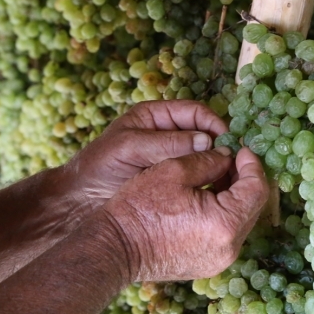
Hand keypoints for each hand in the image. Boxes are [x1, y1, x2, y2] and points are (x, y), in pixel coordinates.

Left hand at [63, 100, 227, 211]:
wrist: (80, 202)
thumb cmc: (99, 167)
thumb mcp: (131, 148)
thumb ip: (166, 143)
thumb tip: (207, 142)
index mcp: (156, 116)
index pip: (195, 112)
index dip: (213, 123)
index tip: (227, 140)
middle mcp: (167, 134)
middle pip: (204, 133)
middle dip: (219, 145)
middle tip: (233, 162)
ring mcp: (170, 158)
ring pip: (202, 157)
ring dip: (214, 165)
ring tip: (227, 178)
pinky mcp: (171, 181)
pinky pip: (195, 176)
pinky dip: (205, 180)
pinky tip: (213, 190)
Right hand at [102, 147, 269, 281]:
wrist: (114, 248)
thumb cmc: (141, 208)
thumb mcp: (175, 170)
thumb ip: (209, 159)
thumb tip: (228, 156)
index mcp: (225, 224)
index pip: (256, 189)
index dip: (252, 164)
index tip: (241, 149)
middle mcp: (229, 248)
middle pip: (251, 206)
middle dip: (243, 179)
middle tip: (230, 158)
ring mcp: (219, 261)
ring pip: (239, 220)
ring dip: (233, 196)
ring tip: (216, 174)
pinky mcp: (207, 265)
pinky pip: (225, 235)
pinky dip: (222, 214)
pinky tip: (206, 197)